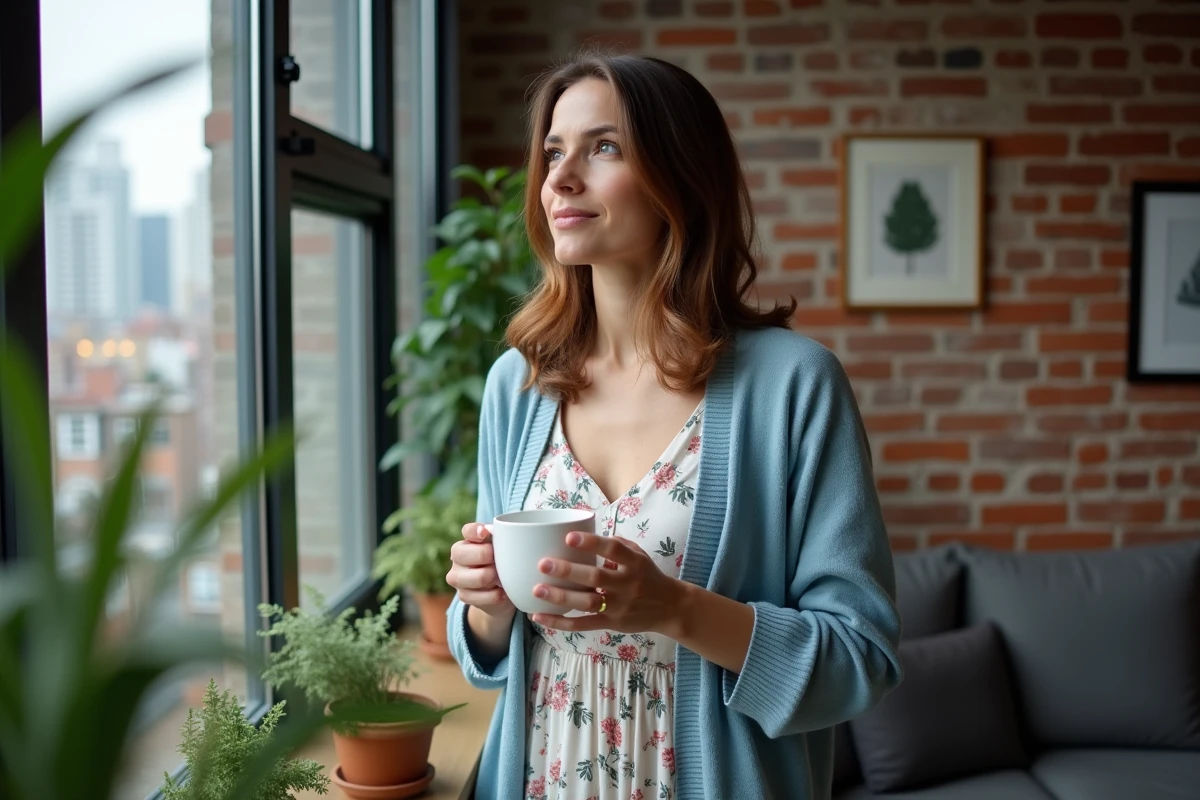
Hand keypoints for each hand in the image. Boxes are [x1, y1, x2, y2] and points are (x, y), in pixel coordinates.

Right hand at [447, 522, 515, 619]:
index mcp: (467, 540)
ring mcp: (457, 577)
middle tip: (503, 562)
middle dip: (493, 558)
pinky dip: (498, 595)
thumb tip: (506, 534)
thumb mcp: (504, 548)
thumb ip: (504, 538)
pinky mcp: (463, 595)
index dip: (476, 531)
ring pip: (481, 577)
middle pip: (475, 554)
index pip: (468, 531)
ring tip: (502, 578)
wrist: (498, 590)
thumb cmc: (502, 562)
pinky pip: (485, 596)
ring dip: (497, 578)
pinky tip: (502, 592)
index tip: (486, 533)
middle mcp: (457, 556)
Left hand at [530, 531, 683, 634]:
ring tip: (537, 590)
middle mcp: (627, 584)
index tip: (568, 537)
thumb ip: (616, 544)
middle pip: (596, 578)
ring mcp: (619, 606)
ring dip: (561, 597)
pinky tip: (539, 617)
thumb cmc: (648, 576)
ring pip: (587, 603)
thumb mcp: (639, 555)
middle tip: (543, 564)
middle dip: (568, 571)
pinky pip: (583, 625)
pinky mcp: (612, 623)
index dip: (591, 543)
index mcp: (634, 563)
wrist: (670, 608)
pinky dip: (560, 622)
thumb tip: (585, 533)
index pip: (613, 550)